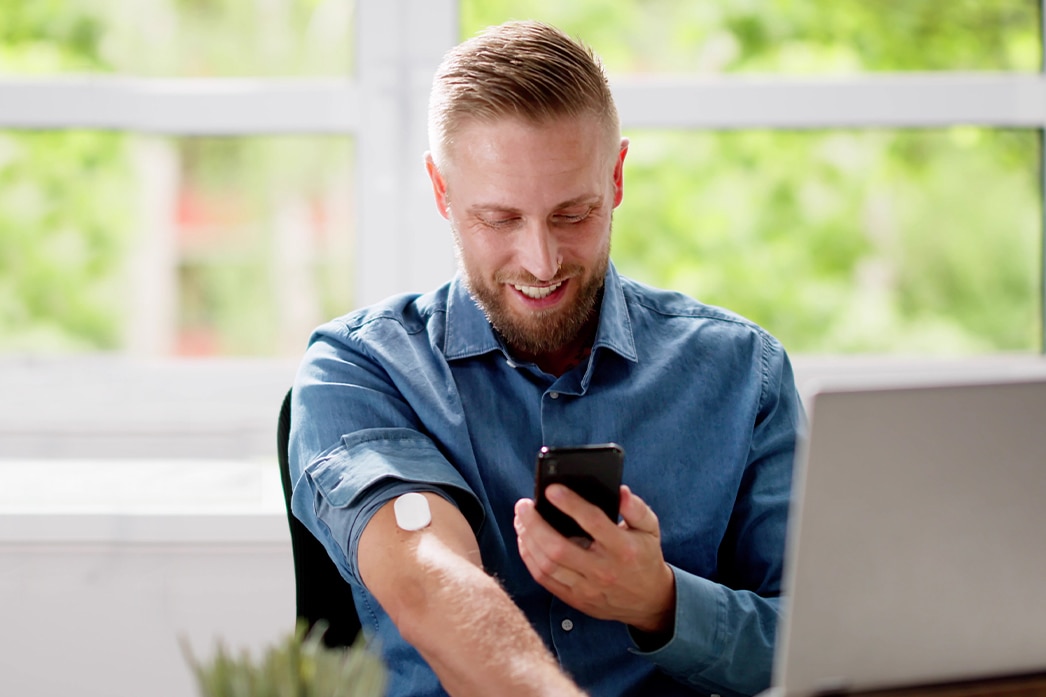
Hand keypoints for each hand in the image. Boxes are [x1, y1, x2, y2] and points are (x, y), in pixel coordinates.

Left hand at [514, 485, 675, 633]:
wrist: (650, 601)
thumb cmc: (645, 557)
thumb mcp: (650, 529)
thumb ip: (636, 508)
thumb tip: (620, 491)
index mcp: (623, 548)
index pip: (593, 522)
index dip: (570, 504)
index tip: (551, 489)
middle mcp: (603, 570)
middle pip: (558, 548)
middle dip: (534, 524)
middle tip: (523, 505)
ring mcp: (587, 588)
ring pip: (546, 565)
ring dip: (527, 540)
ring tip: (520, 520)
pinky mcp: (576, 600)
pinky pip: (545, 580)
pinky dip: (529, 559)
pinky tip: (525, 541)